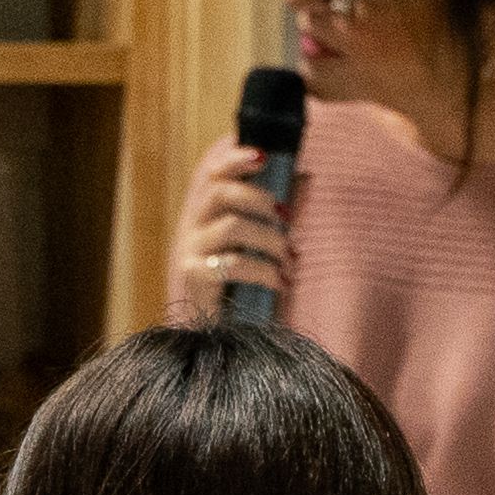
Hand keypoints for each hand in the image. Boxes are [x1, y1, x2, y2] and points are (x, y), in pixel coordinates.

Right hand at [165, 139, 294, 325]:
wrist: (217, 338)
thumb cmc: (242, 286)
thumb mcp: (259, 244)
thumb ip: (276, 212)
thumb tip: (304, 177)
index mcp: (206, 214)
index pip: (212, 174)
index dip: (235, 159)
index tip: (264, 156)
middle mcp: (192, 227)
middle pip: (220, 192)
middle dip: (260, 199)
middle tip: (287, 218)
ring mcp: (190, 252)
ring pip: (231, 226)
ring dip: (270, 239)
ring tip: (290, 259)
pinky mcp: (194, 277)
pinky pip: (232, 263)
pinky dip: (264, 271)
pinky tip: (281, 283)